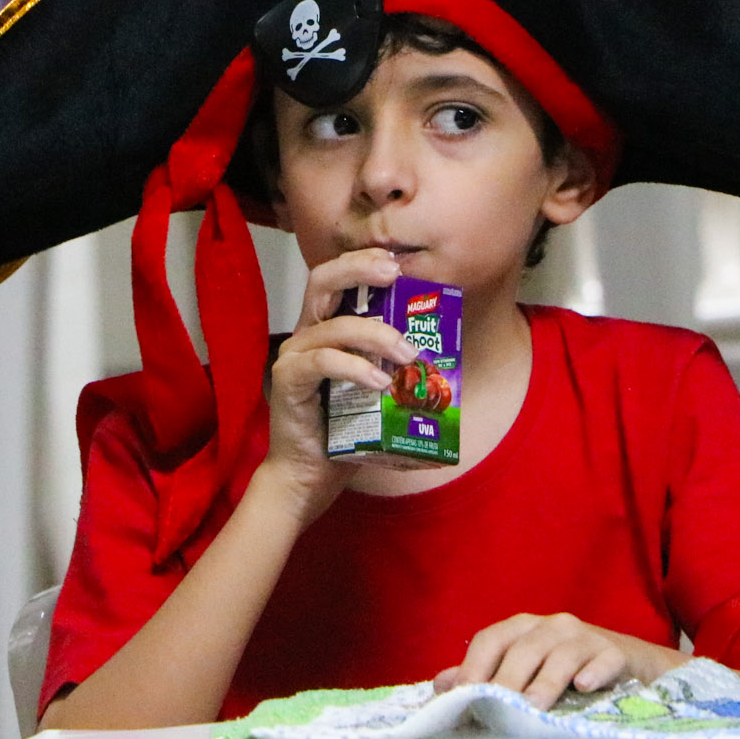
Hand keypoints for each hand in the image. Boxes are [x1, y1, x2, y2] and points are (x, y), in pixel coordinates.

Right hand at [255, 248, 421, 526]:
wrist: (309, 477)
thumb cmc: (345, 433)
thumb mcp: (379, 398)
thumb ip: (400, 378)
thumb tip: (450, 380)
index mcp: (327, 329)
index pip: (339, 279)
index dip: (364, 261)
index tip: (398, 261)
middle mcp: (307, 334)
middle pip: (322, 280)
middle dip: (360, 270)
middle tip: (395, 275)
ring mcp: (295, 355)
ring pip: (334, 325)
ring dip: (377, 335)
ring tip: (407, 356)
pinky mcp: (289, 381)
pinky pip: (323, 362)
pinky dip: (354, 367)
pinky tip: (379, 382)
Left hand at [432, 613, 687, 708]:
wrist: (630, 664)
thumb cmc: (567, 670)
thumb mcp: (526, 669)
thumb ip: (486, 675)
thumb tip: (441, 685)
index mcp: (523, 629)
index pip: (491, 639)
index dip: (475, 666)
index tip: (461, 696)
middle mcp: (552, 626)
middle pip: (523, 648)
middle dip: (507, 680)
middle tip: (496, 708)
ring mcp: (586, 636)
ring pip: (561, 654)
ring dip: (545, 681)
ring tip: (533, 706)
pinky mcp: (616, 652)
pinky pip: (605, 659)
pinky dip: (594, 672)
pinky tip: (584, 687)